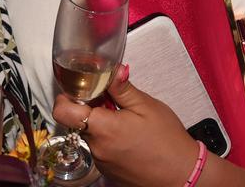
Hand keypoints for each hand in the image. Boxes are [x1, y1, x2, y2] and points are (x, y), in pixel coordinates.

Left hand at [51, 65, 198, 186]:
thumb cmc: (167, 140)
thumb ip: (123, 88)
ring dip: (101, 124)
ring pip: (90, 135)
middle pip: (78, 122)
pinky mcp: (107, 171)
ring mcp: (101, 161)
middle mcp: (97, 147)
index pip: (63, 111)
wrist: (180, 173)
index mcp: (103, 128)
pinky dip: (108, 139)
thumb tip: (112, 70)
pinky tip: (128, 136)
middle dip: (90, 108)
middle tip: (111, 100)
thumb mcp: (147, 106)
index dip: (67, 97)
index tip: (80, 89)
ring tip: (126, 119)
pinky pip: (100, 149)